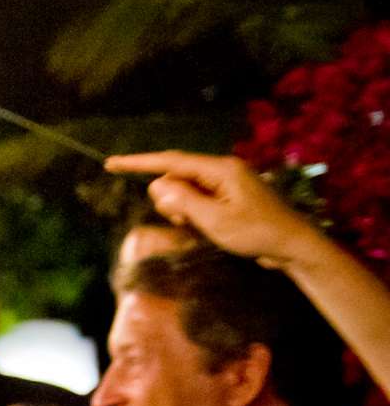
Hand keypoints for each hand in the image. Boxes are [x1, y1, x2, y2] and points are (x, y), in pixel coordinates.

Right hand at [105, 151, 331, 270]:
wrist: (293, 244)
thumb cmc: (257, 232)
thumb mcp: (215, 220)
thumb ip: (184, 201)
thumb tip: (158, 186)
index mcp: (220, 169)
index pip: (170, 161)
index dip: (138, 162)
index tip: (111, 163)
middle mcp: (222, 169)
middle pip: (175, 177)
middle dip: (170, 199)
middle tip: (186, 222)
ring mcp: (225, 182)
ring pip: (183, 189)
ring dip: (181, 209)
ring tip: (200, 227)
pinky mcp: (227, 195)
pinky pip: (196, 198)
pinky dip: (192, 212)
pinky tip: (207, 227)